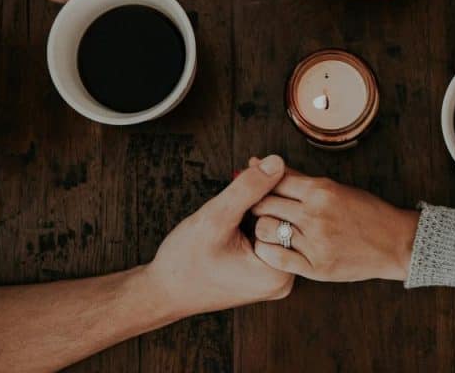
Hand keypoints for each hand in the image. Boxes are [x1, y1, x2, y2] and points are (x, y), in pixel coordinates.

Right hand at [140, 155, 293, 317]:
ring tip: (240, 188)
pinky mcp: (264, 275)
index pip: (291, 214)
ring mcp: (274, 279)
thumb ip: (248, 189)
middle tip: (250, 168)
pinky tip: (238, 207)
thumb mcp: (216, 218)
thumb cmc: (185, 260)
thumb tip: (277, 162)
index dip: (273, 184)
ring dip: (260, 204)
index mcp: (278, 272)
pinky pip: (267, 238)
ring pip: (276, 227)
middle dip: (268, 192)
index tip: (254, 165)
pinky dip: (255, 219)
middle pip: (286, 220)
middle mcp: (283, 280)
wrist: (164, 292)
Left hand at [250, 166, 419, 281]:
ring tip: (266, 228)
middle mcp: (315, 214)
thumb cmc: (365, 212)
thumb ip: (296, 178)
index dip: (258, 183)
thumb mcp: (334, 187)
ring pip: (265, 230)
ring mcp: (315, 242)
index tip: (254, 189)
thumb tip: (260, 162)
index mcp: (320, 190)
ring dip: (260, 228)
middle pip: (264, 204)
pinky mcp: (316, 267)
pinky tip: (272, 247)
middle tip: (255, 209)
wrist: (395, 243)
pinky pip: (276, 257)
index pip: (273, 181)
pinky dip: (267, 251)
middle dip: (255, 205)